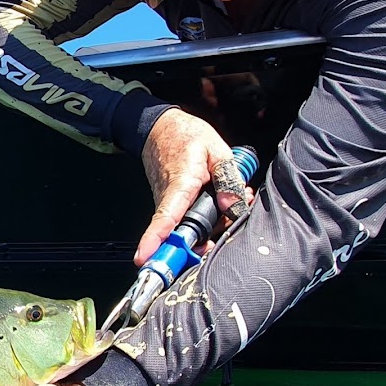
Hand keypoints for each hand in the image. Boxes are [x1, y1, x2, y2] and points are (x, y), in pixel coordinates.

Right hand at [136, 108, 243, 265]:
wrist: (161, 128)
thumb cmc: (186, 135)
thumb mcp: (216, 149)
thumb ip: (227, 178)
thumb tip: (233, 207)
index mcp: (181, 184)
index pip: (166, 217)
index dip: (156, 238)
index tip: (145, 257)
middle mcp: (168, 198)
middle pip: (186, 233)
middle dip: (216, 232)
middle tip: (240, 206)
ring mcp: (167, 203)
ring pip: (190, 227)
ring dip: (216, 221)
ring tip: (235, 198)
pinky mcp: (169, 204)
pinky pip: (188, 219)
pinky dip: (208, 215)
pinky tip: (223, 199)